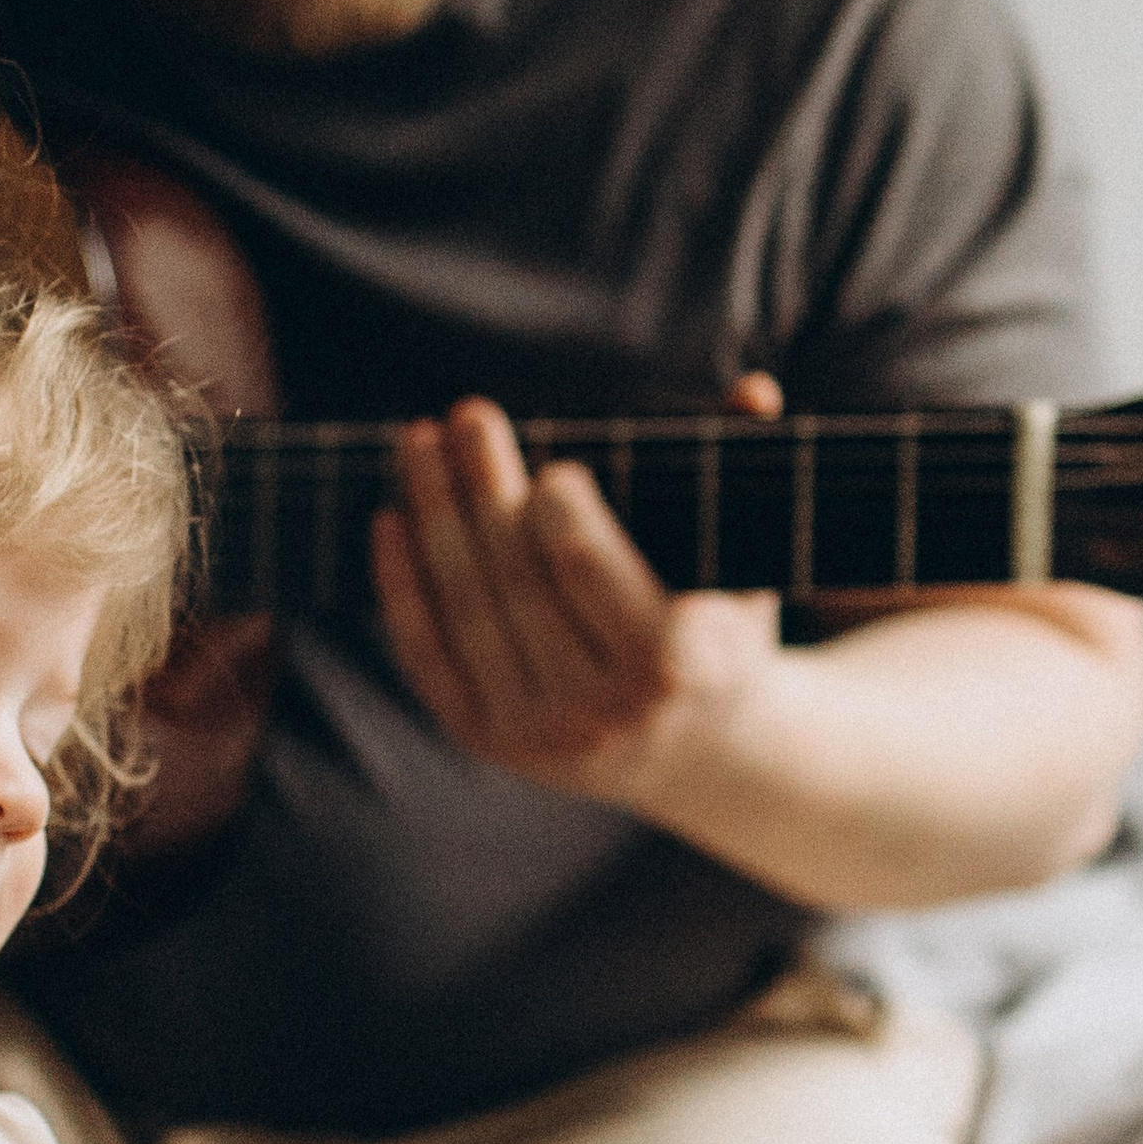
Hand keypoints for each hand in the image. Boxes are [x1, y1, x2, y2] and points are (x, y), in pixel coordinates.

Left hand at [372, 383, 785, 807]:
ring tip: (417, 443)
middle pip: (520, 583)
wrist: (691, 752)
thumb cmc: (717, 633)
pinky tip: (390, 519)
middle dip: (487, 489)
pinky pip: (428, 655)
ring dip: (433, 517)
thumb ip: (743, 476)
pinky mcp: (486, 743)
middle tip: (469, 413)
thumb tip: (753, 391)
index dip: (563, 517)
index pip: (593, 574)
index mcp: (676, 665)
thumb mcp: (746, 565)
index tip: (551, 464)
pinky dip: (401, 586)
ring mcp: (536, 734)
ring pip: (466, 611)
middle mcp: (602, 711)